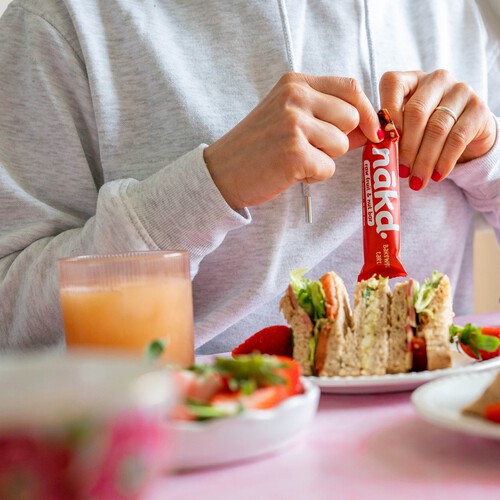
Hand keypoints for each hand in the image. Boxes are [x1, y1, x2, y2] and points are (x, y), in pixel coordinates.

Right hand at [204, 73, 381, 208]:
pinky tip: (290, 172)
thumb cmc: (258, 147)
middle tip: (307, 148)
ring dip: (324, 159)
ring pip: (342, 145)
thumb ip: (327, 117)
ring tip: (295, 159)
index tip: (370, 131)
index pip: (350, 88)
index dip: (366, 112)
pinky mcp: (295, 154)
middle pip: (352, 118)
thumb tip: (371, 129)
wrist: (222, 172)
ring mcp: (294, 124)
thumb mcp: (288, 117)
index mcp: (295, 84)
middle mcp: (295, 98)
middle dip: (338, 139)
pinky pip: (328, 169)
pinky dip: (313, 177)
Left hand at [380, 69, 496, 190]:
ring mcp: (460, 91)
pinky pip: (458, 138)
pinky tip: (436, 175)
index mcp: (411, 80)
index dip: (387, 112)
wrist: (466, 133)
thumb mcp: (405, 126)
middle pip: (416, 113)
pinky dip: (444, 161)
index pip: (393, 84)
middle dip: (406, 148)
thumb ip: (390, 132)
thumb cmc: (425, 130)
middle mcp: (436, 79)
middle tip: (401, 172)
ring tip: (416, 181)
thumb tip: (378, 151)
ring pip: (437, 128)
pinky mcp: (478, 108)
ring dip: (424, 160)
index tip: (382, 141)